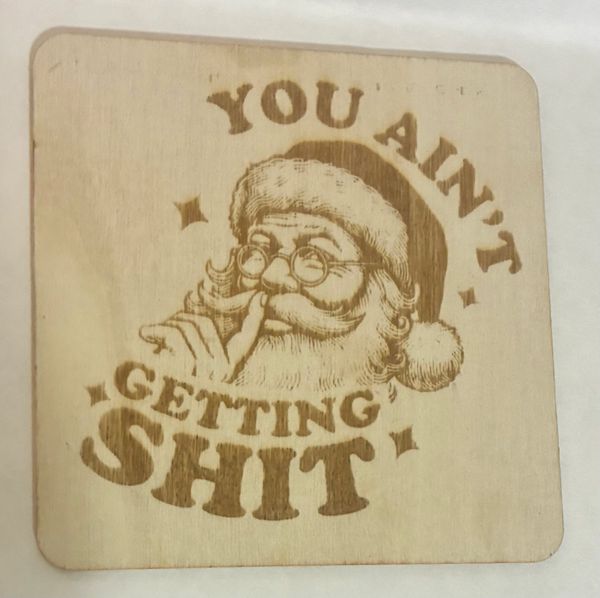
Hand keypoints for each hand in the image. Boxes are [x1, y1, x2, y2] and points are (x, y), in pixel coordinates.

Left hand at [139, 291, 266, 381]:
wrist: (147, 412)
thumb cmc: (168, 384)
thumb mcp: (190, 364)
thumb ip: (201, 342)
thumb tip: (212, 315)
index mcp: (228, 369)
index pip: (246, 339)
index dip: (255, 317)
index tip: (262, 296)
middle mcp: (220, 372)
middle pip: (206, 324)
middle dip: (182, 316)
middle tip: (167, 323)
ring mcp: (203, 373)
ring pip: (188, 327)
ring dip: (167, 324)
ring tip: (152, 332)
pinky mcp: (182, 371)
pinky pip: (173, 336)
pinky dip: (156, 330)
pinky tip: (145, 334)